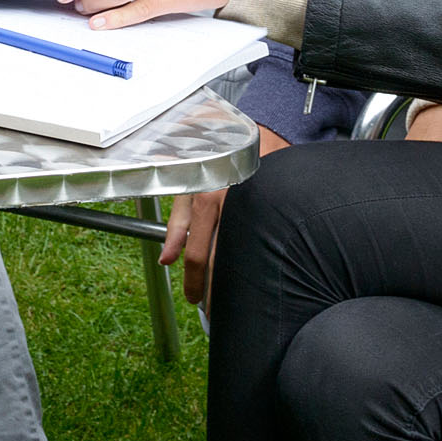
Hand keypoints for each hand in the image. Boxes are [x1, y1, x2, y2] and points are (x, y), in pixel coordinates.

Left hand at [159, 126, 285, 303]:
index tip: (193, 297)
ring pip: (243, 253)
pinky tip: (259, 274)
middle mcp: (230, 204)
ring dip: (235, 280)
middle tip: (211, 309)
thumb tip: (166, 259)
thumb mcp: (190, 185)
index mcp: (206, 199)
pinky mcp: (275, 207)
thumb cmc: (220, 158)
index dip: (194, 282)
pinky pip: (267, 239)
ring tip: (232, 300)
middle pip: (221, 260)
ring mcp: (254, 206)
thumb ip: (178, 222)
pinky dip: (259, 260)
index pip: (198, 253)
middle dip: (213, 290)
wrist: (259, 132)